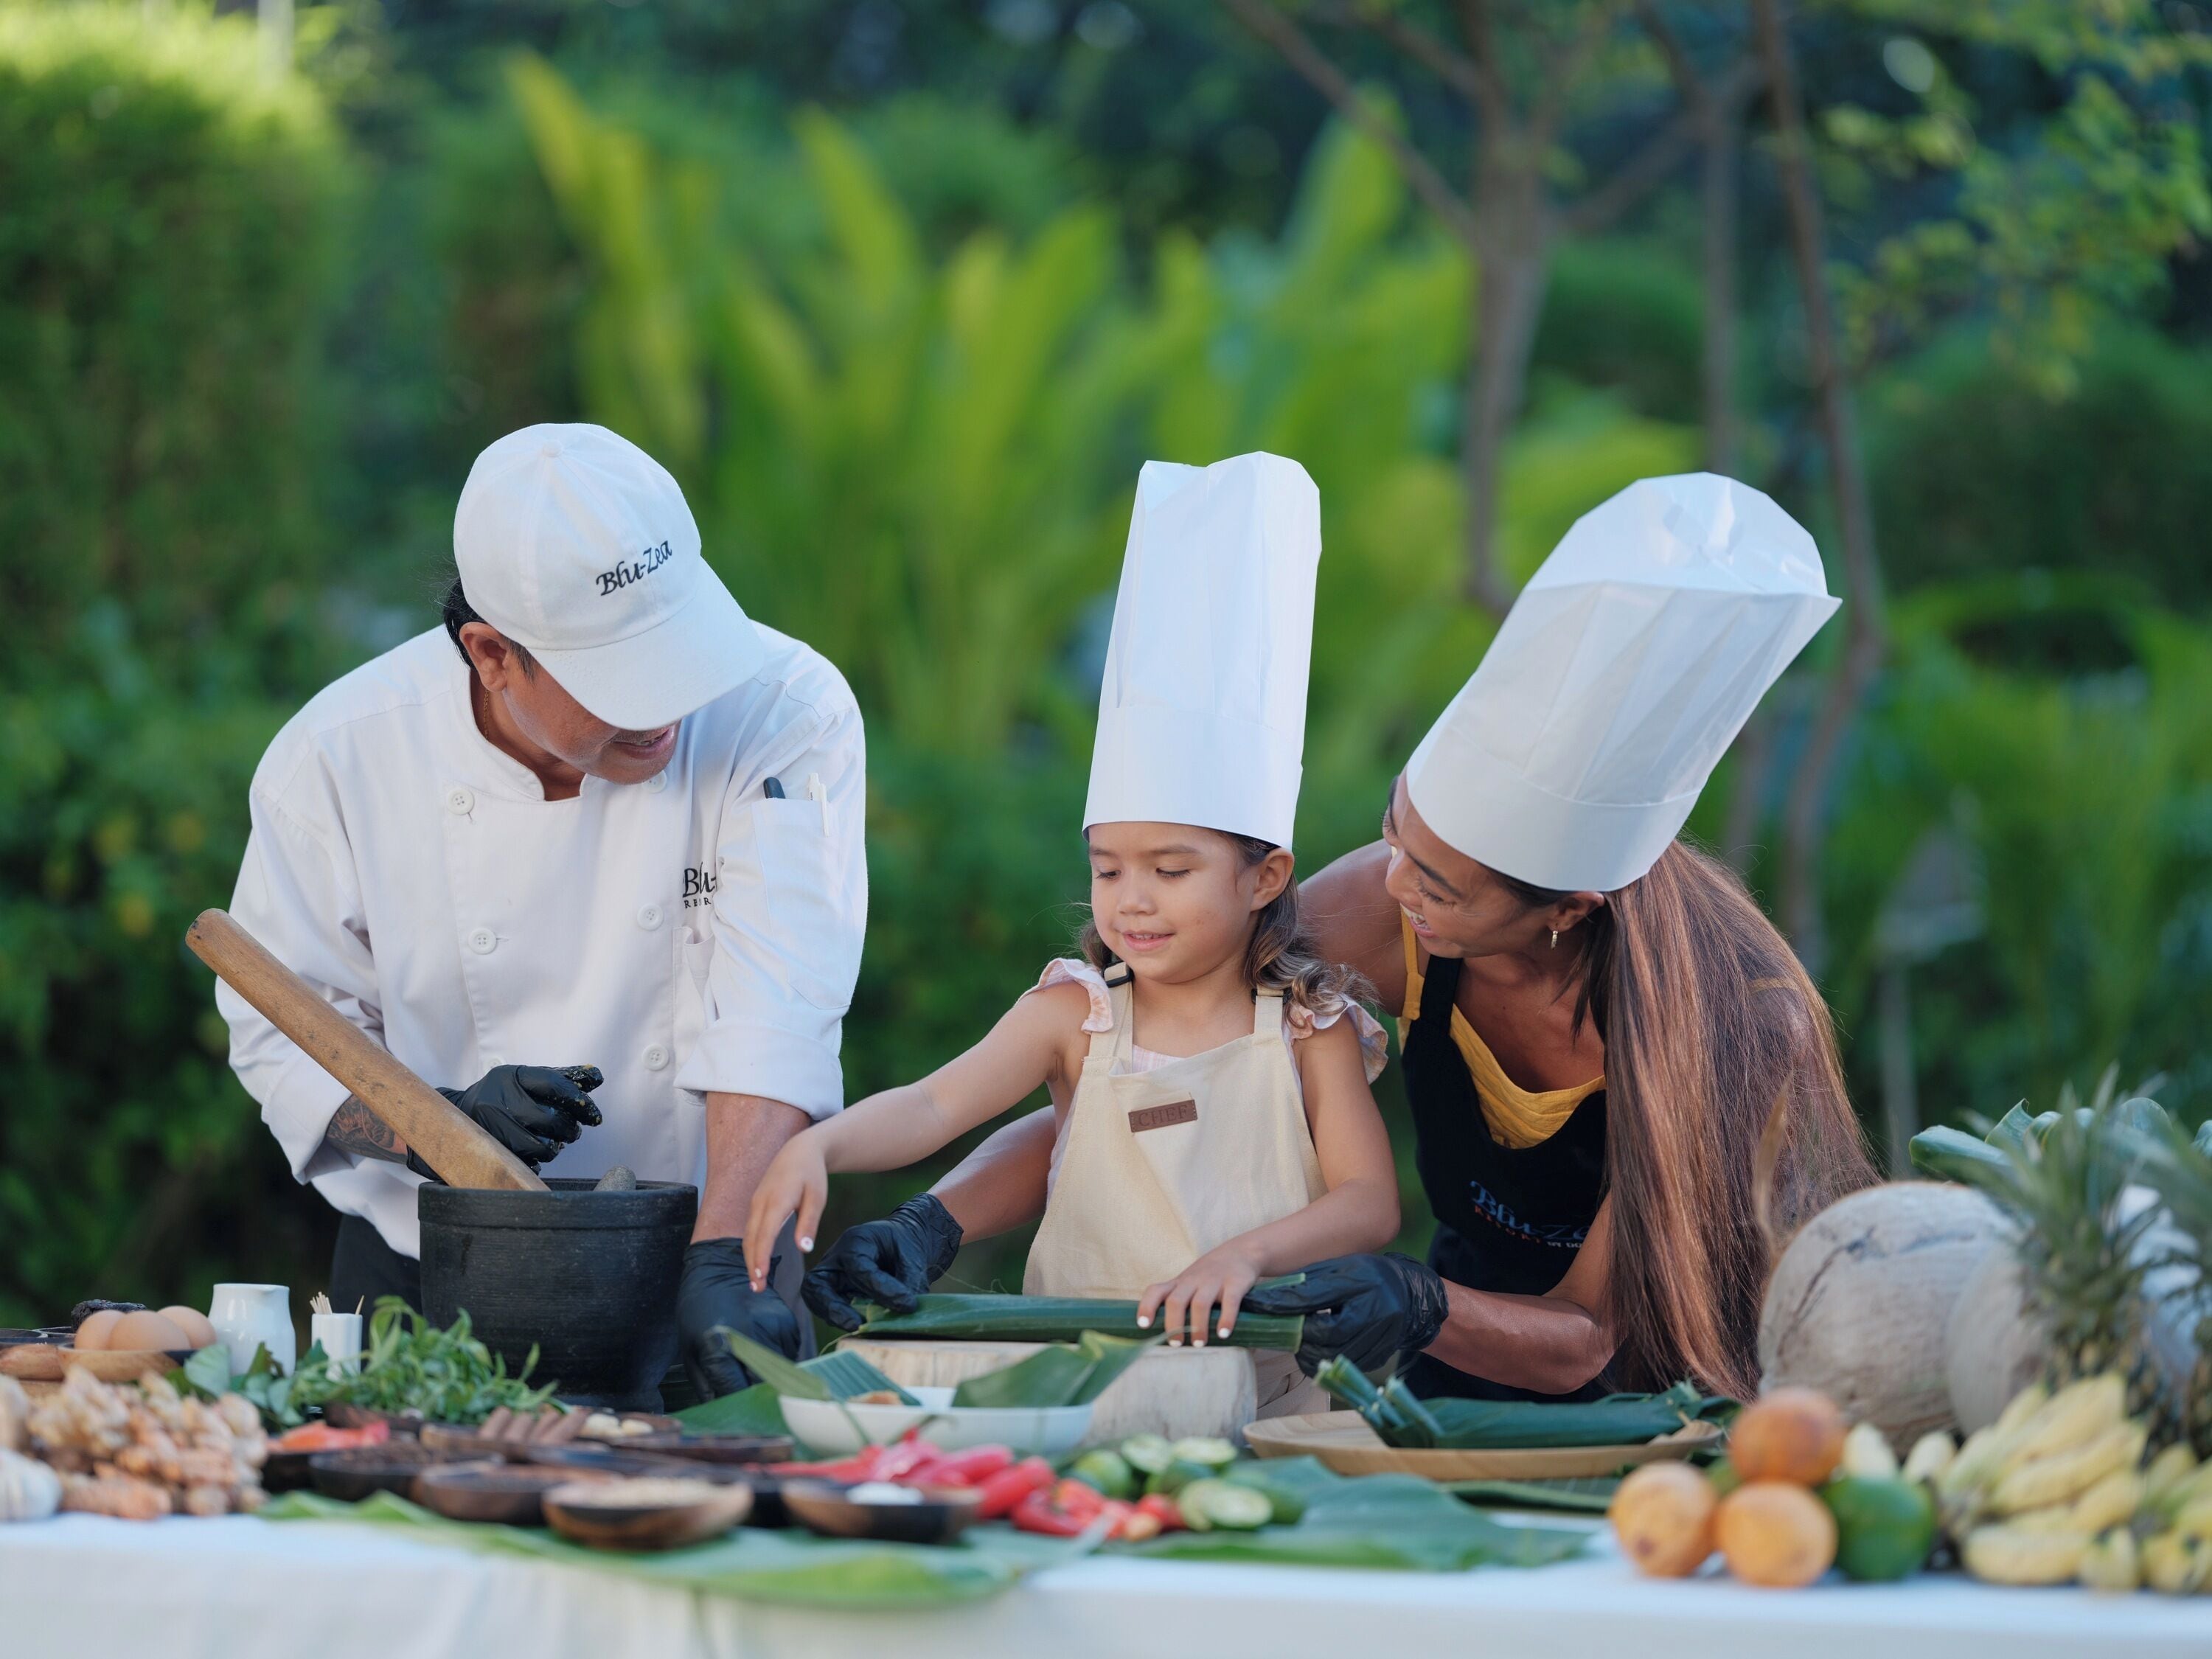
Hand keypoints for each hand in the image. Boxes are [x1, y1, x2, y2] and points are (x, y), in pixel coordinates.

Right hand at [429, 1064, 602, 1170]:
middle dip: (569, 1129)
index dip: (579, 1100)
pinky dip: (537, 1160)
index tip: (594, 1116)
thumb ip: (560, 1079)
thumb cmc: (501, 1096)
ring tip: (555, 1143)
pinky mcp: (486, 1151)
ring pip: (538, 1145)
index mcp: (509, 1076)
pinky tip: (537, 1153)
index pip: (553, 1084)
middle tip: (573, 1133)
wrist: (456, 1115)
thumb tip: (596, 1077)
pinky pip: (524, 1162)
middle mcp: (496, 1099)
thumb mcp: (525, 1081)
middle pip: (548, 1118)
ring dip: (555, 1147)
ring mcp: (488, 1127)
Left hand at [677, 1238, 800, 1398]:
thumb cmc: (699, 1311)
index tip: (737, 1410)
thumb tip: (725, 1411)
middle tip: (746, 1392)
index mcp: (720, 1348)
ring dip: (768, 1375)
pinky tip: (761, 1345)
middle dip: (755, 1393)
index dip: (738, 1406)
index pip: (738, 1393)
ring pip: (780, 1371)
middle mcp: (752, 1338)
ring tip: (751, 1362)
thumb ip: (709, 1385)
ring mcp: (775, 1329)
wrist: (721, 1267)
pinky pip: (788, 1355)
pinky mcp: (789, 1322)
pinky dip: (777, 1358)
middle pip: (763, 1385)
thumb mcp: (691, 1350)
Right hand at [743, 1132, 828, 1289]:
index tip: (759, 1278)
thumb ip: (809, 1223)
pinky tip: (756, 1263)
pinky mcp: (756, 1205)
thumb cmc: (811, 1174)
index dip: (760, 1257)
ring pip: (748, 1236)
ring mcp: (755, 1204)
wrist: (799, 1151)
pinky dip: (751, 1248)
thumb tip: (804, 1249)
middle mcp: (760, 1203)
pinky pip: (750, 1230)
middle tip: (757, 1290)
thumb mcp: (817, 1197)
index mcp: (776, 1200)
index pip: (764, 1234)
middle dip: (752, 1265)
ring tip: (756, 1283)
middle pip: (751, 1239)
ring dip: (750, 1259)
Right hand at [802, 1194, 963, 1331]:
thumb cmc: (906, 1244)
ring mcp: (833, 1279)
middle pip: (816, 1284)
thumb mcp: (913, 1256)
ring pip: (817, 1301)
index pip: (859, 1267)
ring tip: (860, 1328)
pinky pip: (830, 1312)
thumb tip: (908, 1312)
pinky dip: (844, 1321)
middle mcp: (836, 1260)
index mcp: (855, 1241)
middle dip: (832, 1307)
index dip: (881, 1288)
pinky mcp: (837, 1296)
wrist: (903, 1245)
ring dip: (835, 1318)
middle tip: (855, 1324)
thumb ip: (910, 1282)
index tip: (908, 1304)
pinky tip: (865, 1327)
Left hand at [1138, 1241, 1266, 1348]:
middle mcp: (1193, 1280)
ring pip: (1200, 1303)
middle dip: (1173, 1324)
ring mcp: (1214, 1281)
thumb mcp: (1189, 1282)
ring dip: (1198, 1326)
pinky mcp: (1235, 1283)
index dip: (1146, 1307)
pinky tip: (1223, 1334)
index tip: (1143, 1325)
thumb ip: (1178, 1301)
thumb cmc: (1210, 1275)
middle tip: (1175, 1344)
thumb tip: (1166, 1335)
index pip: (1156, 1291)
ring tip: (1199, 1343)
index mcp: (1179, 1283)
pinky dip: (1226, 1319)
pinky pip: (1229, 1302)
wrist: (1241, 1251)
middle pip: (1176, 1301)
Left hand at [1239, 1252, 1450, 1376]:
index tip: (1260, 1306)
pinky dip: (1318, 1358)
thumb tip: (1269, 1299)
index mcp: (1366, 1297)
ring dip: (1303, 1349)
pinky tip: (1311, 1344)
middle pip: (1322, 1340)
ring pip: (1326, 1358)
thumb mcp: (1342, 1271)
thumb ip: (1308, 1285)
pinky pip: (1336, 1366)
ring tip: (1292, 1334)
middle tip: (1274, 1325)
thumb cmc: (1372, 1278)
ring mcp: (1375, 1348)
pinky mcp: (1372, 1362)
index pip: (1317, 1310)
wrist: (1410, 1300)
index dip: (1286, 1310)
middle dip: (1294, 1333)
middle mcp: (1374, 1326)